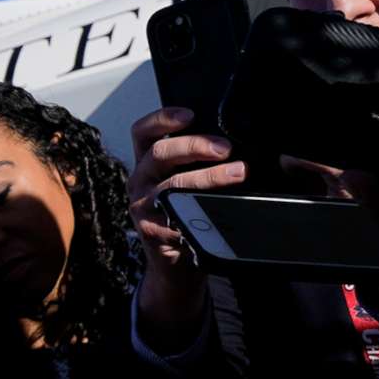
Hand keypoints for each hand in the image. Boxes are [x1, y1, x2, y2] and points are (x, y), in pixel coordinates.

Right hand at [126, 105, 245, 345]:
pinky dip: (201, 214)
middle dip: (195, 146)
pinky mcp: (152, 232)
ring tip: (237, 173)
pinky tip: (221, 212)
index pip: (144, 131)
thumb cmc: (186, 214)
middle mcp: (140, 181)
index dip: (163, 119)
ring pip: (172, 185)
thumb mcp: (185, 182)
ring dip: (207, 177)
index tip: (190, 114)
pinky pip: (176, 219)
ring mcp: (142, 207)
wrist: (176, 264)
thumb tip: (236, 142)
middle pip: (160, 153)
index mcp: (148, 163)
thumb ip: (198, 162)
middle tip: (225, 148)